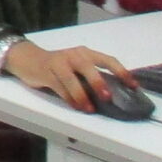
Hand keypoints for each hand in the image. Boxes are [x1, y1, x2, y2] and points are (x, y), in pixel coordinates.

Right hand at [2, 40, 135, 111]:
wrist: (27, 59)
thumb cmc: (58, 66)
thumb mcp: (76, 66)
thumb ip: (91, 76)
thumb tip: (113, 95)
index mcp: (85, 53)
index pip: (108, 60)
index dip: (122, 72)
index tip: (134, 86)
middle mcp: (74, 55)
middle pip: (88, 67)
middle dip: (98, 83)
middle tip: (107, 98)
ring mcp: (59, 62)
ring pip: (72, 79)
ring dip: (81, 95)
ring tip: (88, 108)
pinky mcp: (47, 72)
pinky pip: (59, 86)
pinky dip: (68, 98)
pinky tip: (75, 106)